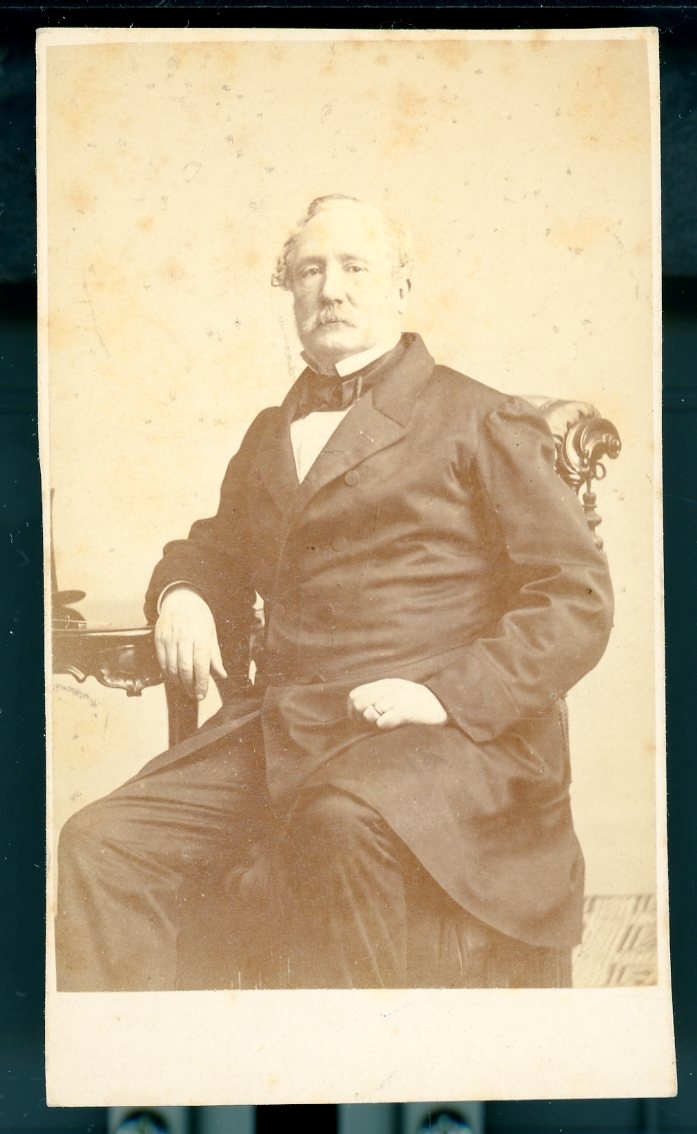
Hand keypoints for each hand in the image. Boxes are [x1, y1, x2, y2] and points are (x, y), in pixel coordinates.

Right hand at [154, 586, 226, 700]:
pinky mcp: (159, 638)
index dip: (201, 682)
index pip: (201, 664)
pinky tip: (174, 678)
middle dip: (189, 686)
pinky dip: (167, 673)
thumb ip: (215, 656)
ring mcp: (170, 638)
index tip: (202, 694)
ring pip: (171, 667)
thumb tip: (222, 675)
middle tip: (194, 694)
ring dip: (178, 682)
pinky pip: (161, 661)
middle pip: (185, 668)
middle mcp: (184, 637)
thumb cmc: (200, 617)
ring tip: (185, 687)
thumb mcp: (212, 634)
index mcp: (201, 636)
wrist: (181, 598)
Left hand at [347, 678, 447, 730]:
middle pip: (360, 703)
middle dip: (362, 716)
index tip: (359, 720)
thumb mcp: (397, 694)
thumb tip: (358, 708)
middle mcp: (389, 689)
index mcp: (385, 684)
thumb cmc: (418, 704)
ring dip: (374, 721)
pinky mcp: (408, 710)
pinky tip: (390, 725)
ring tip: (386, 723)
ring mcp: (398, 699)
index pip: (355, 695)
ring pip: (370, 711)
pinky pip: (384, 720)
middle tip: (374, 722)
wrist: (445, 704)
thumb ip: (378, 697)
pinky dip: (384, 724)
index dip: (353, 710)